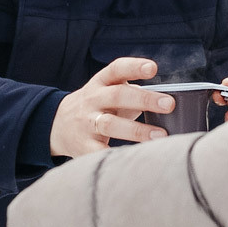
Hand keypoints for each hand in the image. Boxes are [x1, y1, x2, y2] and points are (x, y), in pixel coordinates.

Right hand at [49, 57, 175, 156]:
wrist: (58, 125)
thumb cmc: (97, 107)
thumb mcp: (108, 92)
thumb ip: (134, 93)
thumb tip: (169, 103)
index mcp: (100, 83)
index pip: (116, 69)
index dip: (134, 67)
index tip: (153, 68)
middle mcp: (92, 100)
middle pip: (117, 95)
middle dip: (144, 99)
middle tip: (169, 104)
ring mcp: (86, 123)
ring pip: (109, 124)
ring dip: (136, 130)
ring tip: (160, 136)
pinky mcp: (83, 145)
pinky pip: (99, 151)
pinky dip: (116, 155)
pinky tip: (135, 159)